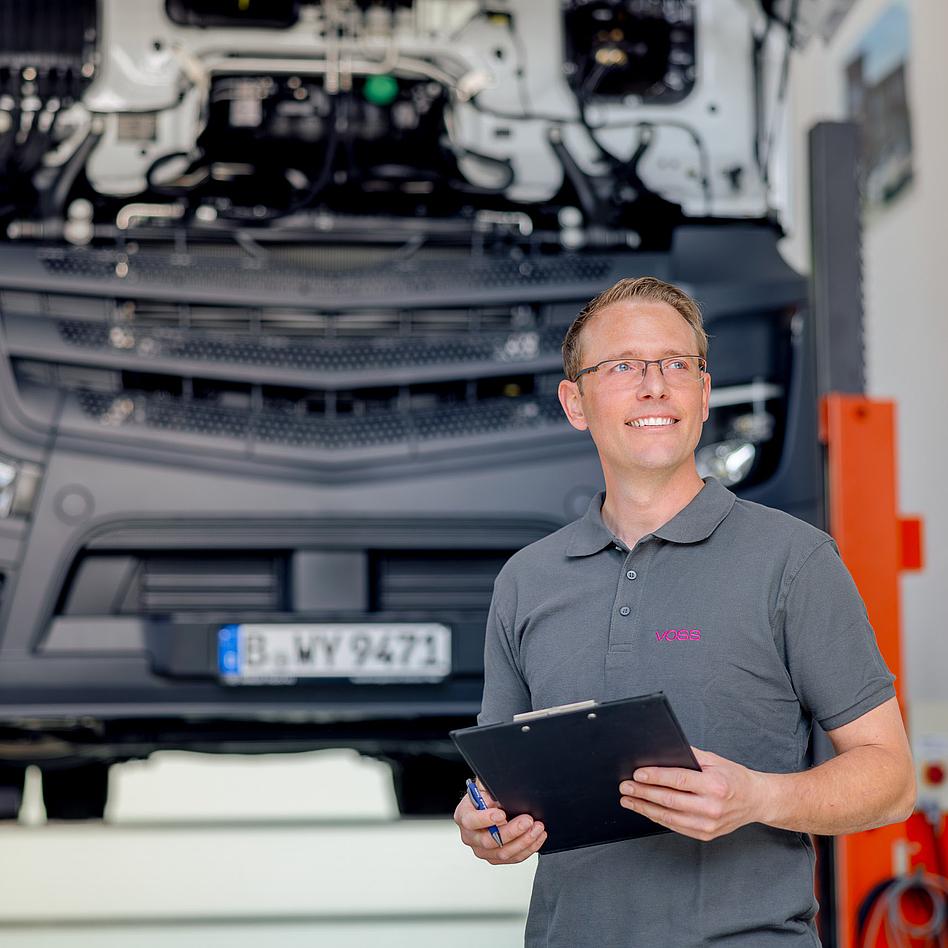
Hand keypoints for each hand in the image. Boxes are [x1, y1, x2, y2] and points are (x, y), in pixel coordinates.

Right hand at [454, 780, 546, 863]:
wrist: (487, 806)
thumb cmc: (485, 796)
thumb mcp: (485, 785)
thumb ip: (489, 787)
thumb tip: (502, 790)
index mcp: (464, 816)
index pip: (471, 821)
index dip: (486, 819)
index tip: (502, 814)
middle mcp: (470, 836)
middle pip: (489, 840)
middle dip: (512, 831)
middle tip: (527, 820)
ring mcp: (482, 849)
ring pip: (503, 852)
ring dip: (524, 841)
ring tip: (537, 829)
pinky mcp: (495, 857)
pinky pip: (513, 858)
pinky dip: (528, 849)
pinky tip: (536, 838)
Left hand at [618, 747, 766, 841]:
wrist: (756, 800)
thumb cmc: (734, 777)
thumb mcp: (714, 760)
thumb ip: (689, 756)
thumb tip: (662, 751)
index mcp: (715, 785)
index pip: (679, 780)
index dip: (655, 777)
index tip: (637, 774)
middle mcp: (712, 807)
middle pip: (670, 800)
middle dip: (644, 793)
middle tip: (625, 787)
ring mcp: (709, 824)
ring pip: (670, 817)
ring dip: (645, 809)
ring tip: (629, 800)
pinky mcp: (706, 834)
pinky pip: (676, 827)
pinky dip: (658, 818)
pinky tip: (646, 810)